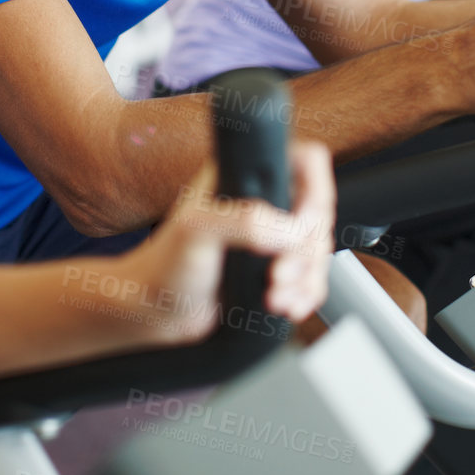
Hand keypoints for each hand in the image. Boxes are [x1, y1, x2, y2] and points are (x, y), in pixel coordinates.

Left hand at [118, 141, 335, 343]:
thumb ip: (244, 222)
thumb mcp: (197, 231)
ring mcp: (270, 234)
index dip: (315, 195)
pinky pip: (311, 276)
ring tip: (275, 297)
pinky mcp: (274, 266)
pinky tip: (287, 305)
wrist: (155, 311)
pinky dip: (306, 293)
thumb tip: (292, 233)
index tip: (301, 226)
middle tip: (277, 274)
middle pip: (318, 214)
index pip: (305, 163)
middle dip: (305, 252)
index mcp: (243, 174)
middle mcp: (262, 199)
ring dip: (306, 278)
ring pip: (317, 249)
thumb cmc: (163, 266)